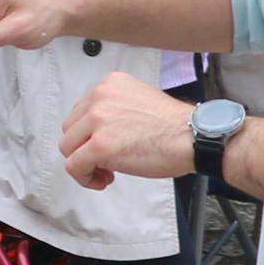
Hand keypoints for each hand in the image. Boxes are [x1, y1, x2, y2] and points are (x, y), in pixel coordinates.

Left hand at [56, 72, 200, 191]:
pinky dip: (85, 177)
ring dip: (84, 163)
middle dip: (84, 148)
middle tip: (107, 160)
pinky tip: (104, 179)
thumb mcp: (141, 100)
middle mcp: (100, 97)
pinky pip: (75, 166)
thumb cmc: (176, 126)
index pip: (81, 111)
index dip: (91, 134)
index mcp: (110, 84)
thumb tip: (99, 130)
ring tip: (106, 171)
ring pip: (68, 148)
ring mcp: (98, 121)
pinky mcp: (100, 146)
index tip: (106, 144)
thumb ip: (116, 108)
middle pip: (71, 130)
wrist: (195, 138)